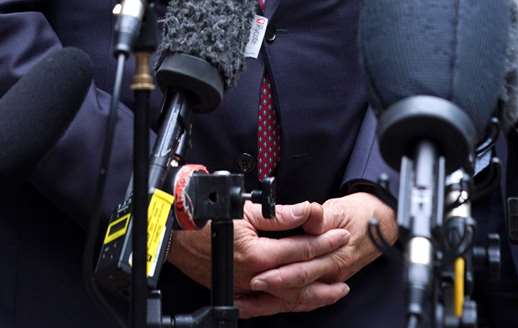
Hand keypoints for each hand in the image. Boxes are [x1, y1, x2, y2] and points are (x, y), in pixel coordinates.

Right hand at [166, 200, 351, 316]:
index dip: (323, 243)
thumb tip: (305, 212)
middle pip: (298, 279)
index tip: (340, 236)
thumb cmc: (204, 218)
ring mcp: (244, 290)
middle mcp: (252, 278)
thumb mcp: (245, 209)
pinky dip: (284, 306)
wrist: (175, 234)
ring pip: (285, 299)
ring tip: (332, 292)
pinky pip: (265, 308)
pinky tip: (297, 304)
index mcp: (257, 255)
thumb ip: (279, 214)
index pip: (300, 250)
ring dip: (311, 296)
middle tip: (343, 265)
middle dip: (324, 271)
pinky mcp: (235, 295)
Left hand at [246, 191, 393, 303]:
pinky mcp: (328, 283)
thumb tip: (309, 214)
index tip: (259, 271)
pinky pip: (306, 299)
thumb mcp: (338, 209)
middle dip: (273, 287)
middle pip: (299, 284)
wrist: (380, 224)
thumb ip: (319, 216)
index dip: (280, 271)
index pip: (303, 266)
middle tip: (250, 286)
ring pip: (302, 297)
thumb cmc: (359, 215)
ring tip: (251, 303)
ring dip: (275, 300)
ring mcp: (331, 280)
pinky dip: (286, 303)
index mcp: (335, 252)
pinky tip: (267, 304)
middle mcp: (333, 270)